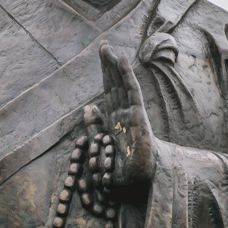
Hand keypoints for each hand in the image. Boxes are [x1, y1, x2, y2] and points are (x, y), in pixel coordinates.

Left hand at [96, 41, 155, 193]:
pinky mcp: (139, 115)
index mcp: (115, 121)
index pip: (109, 92)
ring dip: (114, 65)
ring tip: (107, 47)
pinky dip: (126, 74)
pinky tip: (120, 60)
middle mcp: (124, 114)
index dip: (105, 75)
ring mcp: (132, 113)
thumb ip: (94, 127)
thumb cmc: (123, 171)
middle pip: (114, 84)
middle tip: (102, 44)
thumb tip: (88, 107)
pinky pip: (131, 91)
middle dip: (108, 65)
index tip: (101, 58)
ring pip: (121, 83)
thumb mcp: (101, 148)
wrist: (139, 183)